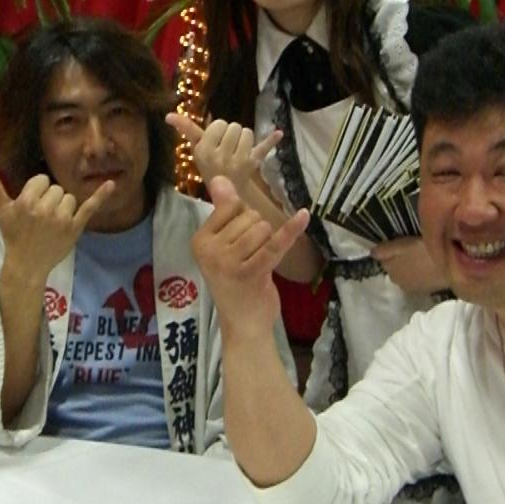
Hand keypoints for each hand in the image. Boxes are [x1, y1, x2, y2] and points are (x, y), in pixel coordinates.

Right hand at [0, 167, 114, 288]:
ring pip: (69, 197)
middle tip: (41, 218)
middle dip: (50, 199)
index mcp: (26, 202)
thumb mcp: (2, 212)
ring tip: (52, 222)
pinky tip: (111, 184)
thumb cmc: (14, 236)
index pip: (41, 180)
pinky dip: (101, 195)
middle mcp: (45, 209)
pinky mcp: (75, 228)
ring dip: (63, 206)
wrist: (27, 265)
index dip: (37, 190)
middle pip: (56, 188)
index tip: (32, 205)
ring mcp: (62, 219)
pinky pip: (90, 207)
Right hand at [167, 114, 279, 192]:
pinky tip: (278, 133)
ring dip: (244, 138)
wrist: (226, 192)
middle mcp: (220, 156)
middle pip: (234, 126)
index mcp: (204, 151)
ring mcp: (238, 161)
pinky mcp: (253, 164)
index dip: (218, 129)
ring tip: (237, 149)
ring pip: (247, 132)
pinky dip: (271, 140)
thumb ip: (187, 129)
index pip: (218, 124)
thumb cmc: (210, 165)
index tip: (215, 139)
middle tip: (227, 146)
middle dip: (231, 132)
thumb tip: (168, 115)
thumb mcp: (196, 148)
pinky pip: (263, 147)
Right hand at [191, 176, 307, 342]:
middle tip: (250, 257)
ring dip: (268, 241)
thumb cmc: (235, 282)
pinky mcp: (251, 273)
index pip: (230, 206)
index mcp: (200, 240)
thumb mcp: (224, 245)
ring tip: (258, 261)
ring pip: (262, 228)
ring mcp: (229, 263)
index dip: (243, 217)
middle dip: (257, 231)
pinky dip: (291, 230)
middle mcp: (210, 251)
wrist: (243, 324)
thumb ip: (223, 210)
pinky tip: (304, 216)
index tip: (239, 241)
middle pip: (248, 217)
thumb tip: (221, 179)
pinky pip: (275, 244)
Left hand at [372, 236, 448, 294]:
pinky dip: (421, 272)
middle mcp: (398, 282)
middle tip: (414, 247)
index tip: (403, 242)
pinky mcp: (426, 290)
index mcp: (390, 269)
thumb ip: (385, 250)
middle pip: (395, 267)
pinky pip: (418, 278)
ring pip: (407, 274)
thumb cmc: (424, 251)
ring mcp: (413, 288)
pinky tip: (430, 264)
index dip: (392, 249)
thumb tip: (371, 254)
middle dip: (401, 259)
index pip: (384, 259)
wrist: (453, 266)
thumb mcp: (402, 245)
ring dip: (411, 266)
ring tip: (423, 255)